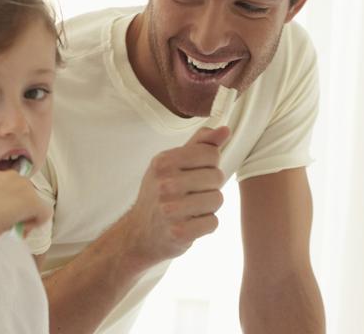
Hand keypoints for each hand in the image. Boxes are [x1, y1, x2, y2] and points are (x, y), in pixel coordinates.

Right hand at [0, 170, 51, 241]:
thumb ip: (2, 204)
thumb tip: (15, 217)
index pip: (17, 189)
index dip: (15, 204)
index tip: (4, 214)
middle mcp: (13, 176)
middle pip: (29, 195)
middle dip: (24, 210)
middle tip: (10, 224)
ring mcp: (24, 187)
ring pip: (37, 205)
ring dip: (28, 217)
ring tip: (12, 227)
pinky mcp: (33, 200)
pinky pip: (44, 214)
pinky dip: (36, 224)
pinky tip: (20, 228)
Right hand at [121, 126, 230, 266]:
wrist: (139, 233)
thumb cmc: (159, 194)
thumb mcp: (171, 164)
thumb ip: (199, 145)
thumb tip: (225, 130)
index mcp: (163, 162)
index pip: (211, 154)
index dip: (208, 165)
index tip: (193, 174)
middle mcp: (165, 184)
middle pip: (217, 176)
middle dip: (209, 187)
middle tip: (190, 194)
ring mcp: (170, 209)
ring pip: (218, 200)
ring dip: (208, 207)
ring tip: (190, 209)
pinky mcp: (179, 233)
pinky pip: (213, 223)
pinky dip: (205, 225)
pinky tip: (189, 224)